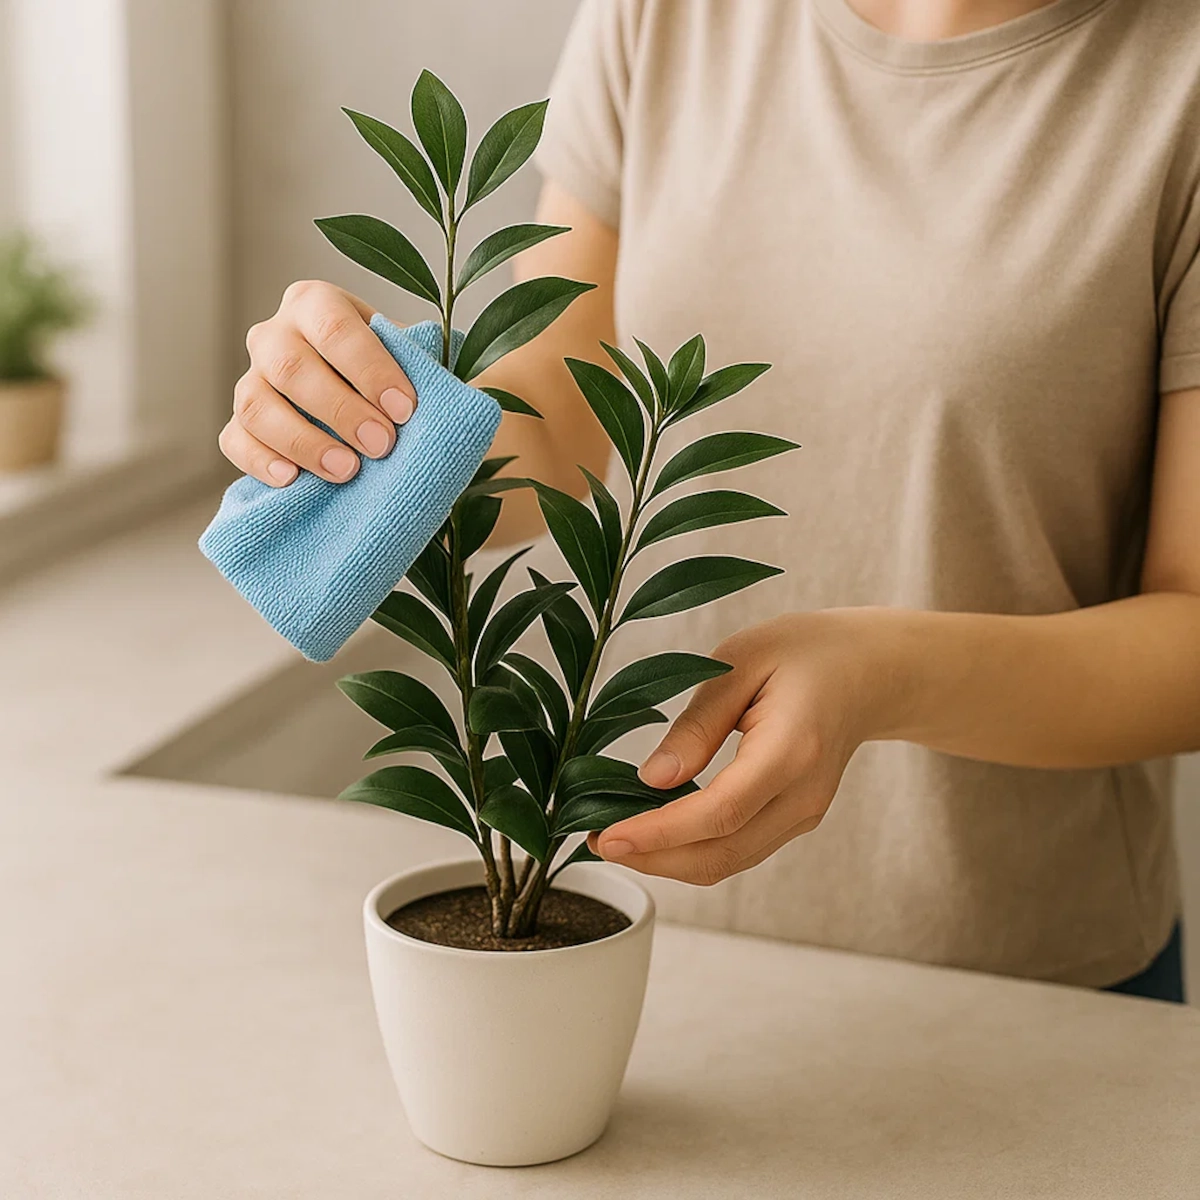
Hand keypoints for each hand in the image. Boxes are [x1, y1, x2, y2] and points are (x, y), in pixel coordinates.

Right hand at [220, 281, 418, 485]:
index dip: (370, 369)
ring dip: (303, 441)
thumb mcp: (410, 361)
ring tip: (347, 471)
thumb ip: (419, 367)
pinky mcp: (239, 423)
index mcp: (317, 304)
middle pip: (291, 366)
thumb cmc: (395, 379)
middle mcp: (274, 334)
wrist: (370, 407)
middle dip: (340, 409)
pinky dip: (258, 460)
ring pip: (256, 404)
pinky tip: (291, 480)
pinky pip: (234, 440)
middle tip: (382, 445)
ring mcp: (251, 379)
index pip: (335, 327)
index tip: (405, 410)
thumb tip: (444, 393)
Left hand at [588, 609, 906, 885]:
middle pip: (721, 854)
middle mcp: (803, 796)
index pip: (719, 813)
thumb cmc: (805, 653)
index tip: (607, 836)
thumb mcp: (741, 661)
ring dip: (668, 861)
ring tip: (616, 837)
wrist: (870, 671)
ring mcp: (805, 815)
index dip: (658, 834)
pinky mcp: (796, 820)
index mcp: (792, 751)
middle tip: (595, 840)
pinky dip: (693, 849)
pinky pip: (739, 850)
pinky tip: (657, 830)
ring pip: (728, 862)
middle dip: (653, 859)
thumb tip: (652, 779)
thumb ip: (698, 723)